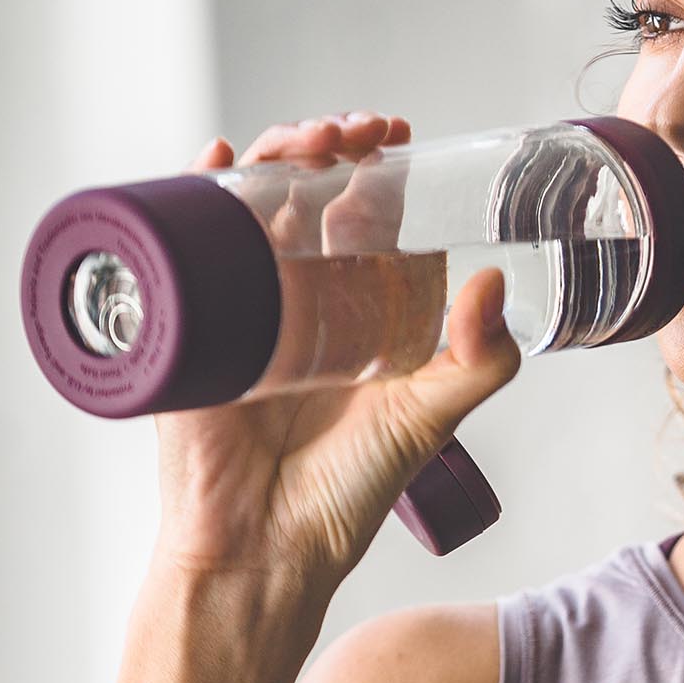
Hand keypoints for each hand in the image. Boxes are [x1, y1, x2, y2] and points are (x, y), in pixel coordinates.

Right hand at [150, 112, 519, 596]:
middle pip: (309, 193)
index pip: (370, 215)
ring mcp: (245, 303)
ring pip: (252, 204)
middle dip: (331, 147)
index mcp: (361, 310)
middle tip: (358, 135)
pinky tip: (217, 160)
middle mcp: (303, 297)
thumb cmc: (347, 490)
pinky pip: (187, 243)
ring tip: (306, 143)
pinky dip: (196, 192)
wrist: (266, 547)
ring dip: (274, 155)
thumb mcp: (430, 417)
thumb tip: (496, 282)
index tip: (402, 138)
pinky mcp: (193, 322)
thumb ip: (477, 359)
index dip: (384, 168)